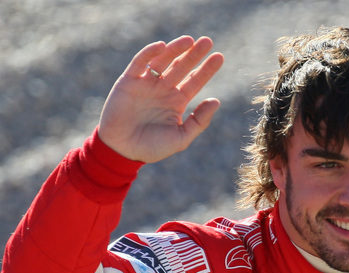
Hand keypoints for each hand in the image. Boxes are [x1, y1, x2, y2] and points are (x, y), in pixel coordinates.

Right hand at [97, 36, 223, 162]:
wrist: (123, 151)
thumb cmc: (152, 148)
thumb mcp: (182, 137)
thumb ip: (199, 120)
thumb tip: (216, 100)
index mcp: (176, 102)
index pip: (195, 81)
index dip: (207, 69)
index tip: (220, 56)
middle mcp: (163, 90)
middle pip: (181, 67)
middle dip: (194, 54)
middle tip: (207, 41)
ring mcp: (146, 84)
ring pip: (163, 61)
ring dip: (175, 49)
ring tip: (189, 40)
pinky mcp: (128, 81)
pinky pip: (139, 63)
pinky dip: (149, 53)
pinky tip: (163, 46)